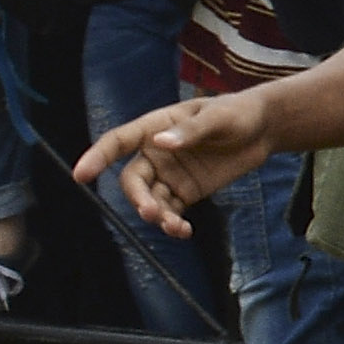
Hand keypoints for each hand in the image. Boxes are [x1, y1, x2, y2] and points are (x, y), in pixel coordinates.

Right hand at [72, 85, 278, 236]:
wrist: (262, 129)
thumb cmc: (237, 113)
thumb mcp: (217, 117)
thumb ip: (191, 131)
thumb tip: (160, 142)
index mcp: (154, 127)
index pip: (117, 142)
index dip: (97, 157)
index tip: (80, 175)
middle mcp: (155, 153)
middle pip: (132, 180)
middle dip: (137, 198)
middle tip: (151, 212)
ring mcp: (169, 175)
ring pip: (150, 199)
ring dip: (156, 215)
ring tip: (176, 227)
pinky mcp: (186, 191)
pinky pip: (171, 211)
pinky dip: (173, 223)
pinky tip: (183, 231)